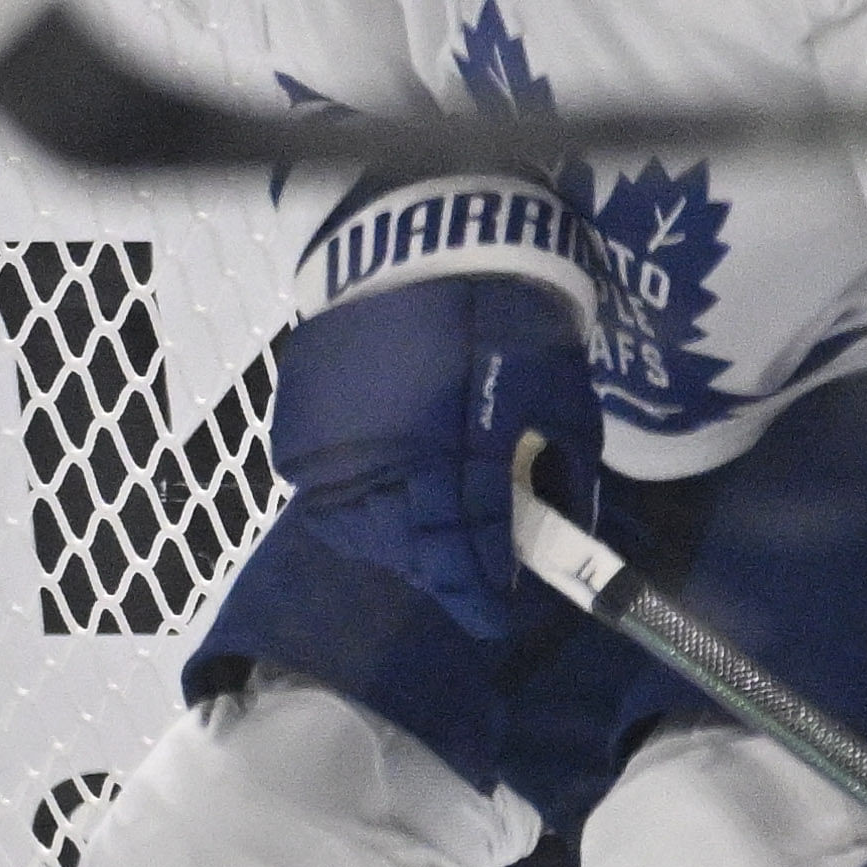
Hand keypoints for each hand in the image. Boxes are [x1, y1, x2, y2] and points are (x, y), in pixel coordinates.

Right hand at [266, 271, 598, 647]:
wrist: (418, 249)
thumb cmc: (504, 318)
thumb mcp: (559, 391)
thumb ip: (564, 469)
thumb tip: (563, 528)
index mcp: (456, 452)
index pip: (466, 548)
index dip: (482, 590)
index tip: (497, 617)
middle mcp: (385, 461)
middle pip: (411, 551)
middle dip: (444, 575)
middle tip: (471, 579)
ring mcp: (333, 450)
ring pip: (365, 533)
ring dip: (402, 548)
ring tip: (430, 542)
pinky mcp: (301, 434)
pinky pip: (329, 499)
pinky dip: (362, 514)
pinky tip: (386, 501)